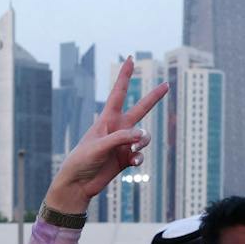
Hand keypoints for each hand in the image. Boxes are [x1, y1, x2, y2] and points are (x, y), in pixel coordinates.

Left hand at [45, 57, 167, 210]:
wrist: (78, 184)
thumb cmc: (82, 160)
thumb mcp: (99, 146)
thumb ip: (121, 138)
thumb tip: (143, 135)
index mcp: (107, 120)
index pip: (118, 93)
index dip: (124, 76)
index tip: (130, 59)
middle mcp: (117, 129)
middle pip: (140, 109)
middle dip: (153, 98)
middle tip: (166, 85)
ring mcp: (123, 144)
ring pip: (144, 136)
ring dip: (143, 141)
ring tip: (135, 149)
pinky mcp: (126, 160)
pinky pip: (141, 155)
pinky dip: (140, 158)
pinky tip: (133, 162)